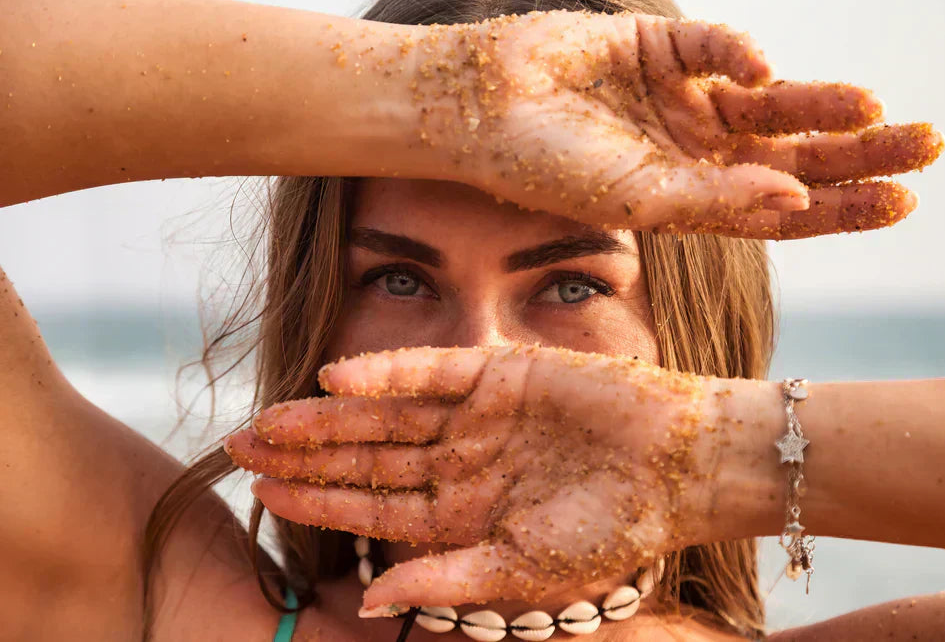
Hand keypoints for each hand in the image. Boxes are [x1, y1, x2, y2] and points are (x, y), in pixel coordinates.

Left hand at [225, 346, 768, 609]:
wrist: (681, 470)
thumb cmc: (612, 530)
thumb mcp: (523, 572)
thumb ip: (445, 581)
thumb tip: (368, 597)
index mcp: (462, 513)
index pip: (372, 507)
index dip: (316, 502)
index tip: (262, 494)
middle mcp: (460, 460)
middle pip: (365, 455)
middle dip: (304, 452)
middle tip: (238, 443)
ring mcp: (477, 414)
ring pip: (385, 413)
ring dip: (329, 413)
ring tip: (271, 415)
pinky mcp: (501, 373)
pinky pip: (431, 372)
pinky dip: (386, 373)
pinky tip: (336, 377)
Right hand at [409, 11, 943, 237]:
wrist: (478, 111)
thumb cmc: (543, 170)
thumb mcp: (635, 197)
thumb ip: (713, 201)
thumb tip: (797, 202)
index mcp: (690, 199)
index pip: (781, 209)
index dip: (841, 207)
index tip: (902, 202)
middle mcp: (695, 151)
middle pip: (793, 153)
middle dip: (858, 152)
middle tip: (928, 144)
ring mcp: (681, 99)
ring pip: (771, 100)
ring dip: (821, 103)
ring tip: (873, 108)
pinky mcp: (661, 46)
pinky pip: (714, 46)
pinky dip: (739, 52)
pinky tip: (756, 66)